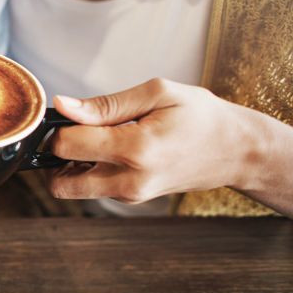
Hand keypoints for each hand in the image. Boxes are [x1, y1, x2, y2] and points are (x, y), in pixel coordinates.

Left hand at [48, 78, 257, 203]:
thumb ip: (106, 104)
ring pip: (74, 188)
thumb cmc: (200, 116)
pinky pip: (93, 188)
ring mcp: (131, 195)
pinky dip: (89, 170)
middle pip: (60, 183)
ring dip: (72, 164)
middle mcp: (130, 181)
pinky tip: (112, 148)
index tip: (72, 113)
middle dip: (56, 156)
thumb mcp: (157, 94)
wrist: (237, 151)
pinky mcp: (132, 199)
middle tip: (74, 131)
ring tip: (98, 138)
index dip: (59, 126)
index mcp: (136, 150)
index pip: (66, 146)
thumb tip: (64, 106)